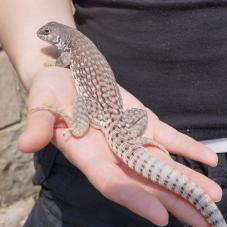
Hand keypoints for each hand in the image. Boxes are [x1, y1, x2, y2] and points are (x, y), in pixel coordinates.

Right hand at [19, 67, 221, 226]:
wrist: (68, 76)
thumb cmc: (50, 90)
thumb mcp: (40, 102)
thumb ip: (39, 124)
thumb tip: (26, 144)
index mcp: (87, 152)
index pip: (112, 181)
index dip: (134, 198)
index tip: (161, 217)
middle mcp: (112, 151)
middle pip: (144, 181)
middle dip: (172, 200)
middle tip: (205, 220)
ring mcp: (130, 136)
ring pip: (160, 162)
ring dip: (186, 179)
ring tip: (212, 196)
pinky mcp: (140, 120)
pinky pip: (166, 136)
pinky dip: (186, 147)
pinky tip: (207, 158)